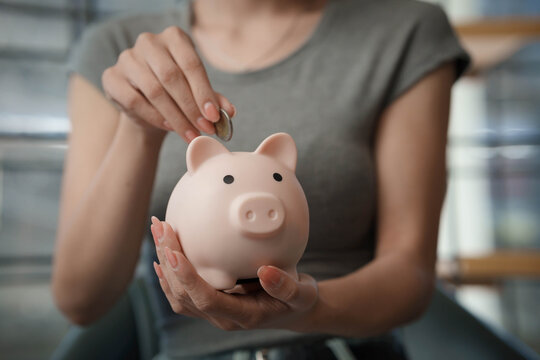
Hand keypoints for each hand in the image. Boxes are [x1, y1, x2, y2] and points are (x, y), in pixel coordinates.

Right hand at [102, 26, 234, 142]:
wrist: (146, 106)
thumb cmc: (176, 94)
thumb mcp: (197, 93)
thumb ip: (212, 99)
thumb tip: (230, 111)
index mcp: (174, 37)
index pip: (192, 64)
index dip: (204, 92)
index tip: (214, 116)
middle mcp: (149, 42)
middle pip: (172, 77)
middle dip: (191, 107)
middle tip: (205, 128)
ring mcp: (127, 58)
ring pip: (154, 91)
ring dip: (176, 117)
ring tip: (190, 134)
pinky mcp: (111, 77)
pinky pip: (135, 101)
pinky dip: (155, 117)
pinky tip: (169, 127)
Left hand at [150, 216, 318, 330]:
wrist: (295, 312)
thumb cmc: (298, 301)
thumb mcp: (301, 294)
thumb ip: (286, 286)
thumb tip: (266, 272)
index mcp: (242, 315)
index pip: (206, 298)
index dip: (187, 276)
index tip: (174, 251)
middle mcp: (222, 317)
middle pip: (184, 294)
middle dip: (169, 260)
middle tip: (161, 227)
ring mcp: (214, 313)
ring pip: (178, 294)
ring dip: (164, 263)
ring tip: (157, 232)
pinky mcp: (210, 304)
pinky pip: (181, 294)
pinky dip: (168, 275)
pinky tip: (162, 256)